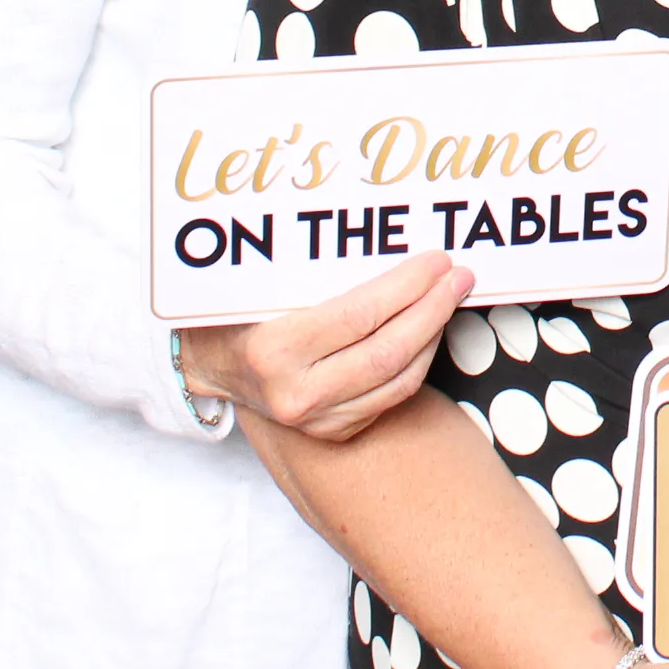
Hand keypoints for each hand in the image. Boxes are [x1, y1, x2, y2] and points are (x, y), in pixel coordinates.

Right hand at [181, 254, 473, 443]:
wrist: (209, 363)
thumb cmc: (238, 309)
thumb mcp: (265, 283)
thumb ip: (321, 269)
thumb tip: (388, 236)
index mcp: (274, 351)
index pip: (361, 315)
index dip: (408, 287)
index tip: (437, 260)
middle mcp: (296, 394)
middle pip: (388, 352)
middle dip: (432, 310)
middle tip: (459, 276)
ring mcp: (315, 421)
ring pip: (398, 380)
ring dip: (432, 335)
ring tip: (450, 298)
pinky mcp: (332, 432)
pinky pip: (390, 398)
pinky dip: (417, 362)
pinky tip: (427, 331)